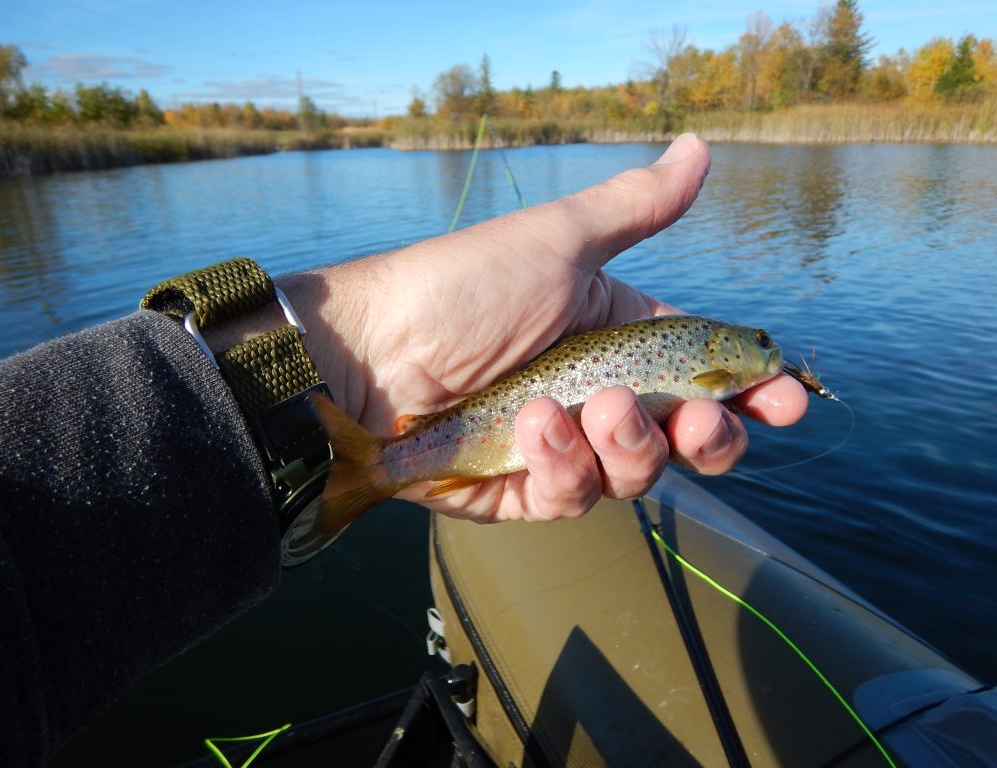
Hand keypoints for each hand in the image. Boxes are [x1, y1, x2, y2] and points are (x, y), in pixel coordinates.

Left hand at [282, 133, 806, 522]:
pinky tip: (533, 431)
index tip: (786, 397)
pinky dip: (562, 467)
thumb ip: (637, 209)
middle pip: (684, 436)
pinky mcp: (523, 489)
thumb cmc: (462, 289)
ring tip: (590, 408)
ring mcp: (560, 446)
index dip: (749, 387)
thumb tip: (703, 147)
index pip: (701, 366)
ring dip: (627, 445)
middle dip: (707, 435)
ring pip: (636, 474)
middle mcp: (595, 391)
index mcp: (615, 332)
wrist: (368, 357)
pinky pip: (573, 498)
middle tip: (699, 421)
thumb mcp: (558, 242)